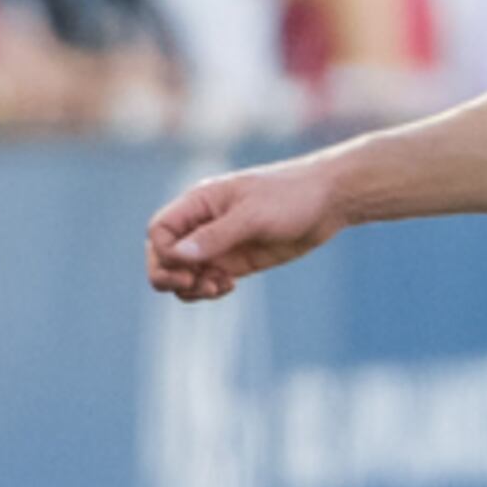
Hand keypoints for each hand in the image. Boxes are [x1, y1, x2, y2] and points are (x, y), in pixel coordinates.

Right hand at [147, 156, 346, 301]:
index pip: (159, 232)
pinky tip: (230, 286)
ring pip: (182, 273)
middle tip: (194, 284)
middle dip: (168, 275)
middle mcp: (202, 224)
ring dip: (190, 288)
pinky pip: (206, 281)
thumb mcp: (253, 215)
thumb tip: (178, 255)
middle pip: (161, 256)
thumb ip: (216, 235)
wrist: (327, 202)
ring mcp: (218, 245)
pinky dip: (209, 290)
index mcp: (198, 203)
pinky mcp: (235, 261)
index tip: (189, 265)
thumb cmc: (291, 197)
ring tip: (218, 286)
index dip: (164, 253)